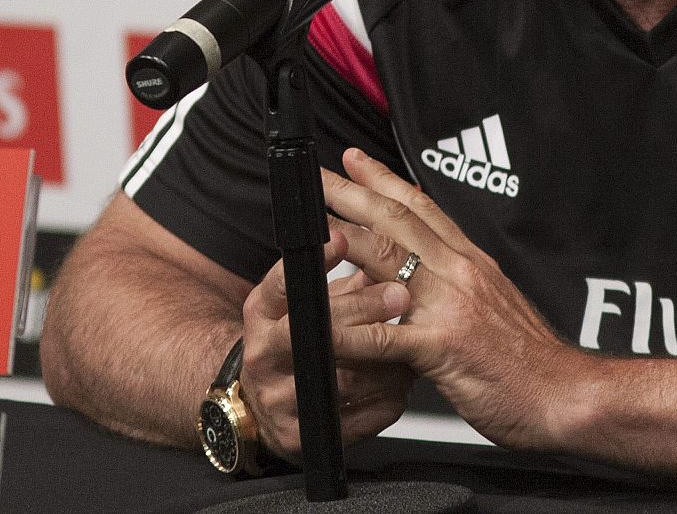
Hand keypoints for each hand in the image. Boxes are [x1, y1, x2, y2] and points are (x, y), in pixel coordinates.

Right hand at [239, 230, 416, 458]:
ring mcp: (279, 400)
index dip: (314, 261)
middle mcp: (263, 356)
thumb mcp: (308, 304)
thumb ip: (346, 281)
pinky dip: (387, 398)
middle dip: (361, 310)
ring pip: (343, 379)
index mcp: (261, 314)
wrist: (262, 406)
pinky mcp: (300, 437)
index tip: (344, 239)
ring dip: (386, 360)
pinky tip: (403, 382)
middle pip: (315, 332)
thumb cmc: (296, 341)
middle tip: (401, 295)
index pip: (282, 284)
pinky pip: (357, 419)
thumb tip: (389, 244)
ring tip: (415, 342)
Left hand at [322, 148, 592, 449]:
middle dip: (351, 195)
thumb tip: (431, 278)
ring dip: (342, 241)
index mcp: (472, 263)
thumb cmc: (533, 362)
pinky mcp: (445, 349)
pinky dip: (350, 328)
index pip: (423, 208)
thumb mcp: (497, 306)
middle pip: (398, 221)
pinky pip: (386, 335)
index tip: (356, 162)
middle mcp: (462, 274)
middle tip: (318, 177)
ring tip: (307, 232)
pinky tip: (320, 326)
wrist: (569, 393)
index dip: (385, 180)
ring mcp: (452, 307)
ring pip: (389, 260)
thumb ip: (462, 287)